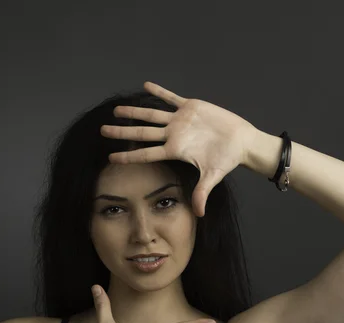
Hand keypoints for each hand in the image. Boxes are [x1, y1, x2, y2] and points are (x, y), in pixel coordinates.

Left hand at [100, 81, 259, 216]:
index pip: (146, 153)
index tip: (111, 157)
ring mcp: (180, 121)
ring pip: (152, 115)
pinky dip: (159, 92)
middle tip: (103, 130)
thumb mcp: (212, 177)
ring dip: (134, 111)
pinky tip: (145, 86)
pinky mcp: (191, 107)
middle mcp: (173, 135)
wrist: (241, 141)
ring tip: (117, 109)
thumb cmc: (226, 159)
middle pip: (142, 133)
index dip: (128, 155)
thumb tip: (199, 215)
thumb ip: (202, 193)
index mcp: (175, 150)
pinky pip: (171, 98)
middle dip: (122, 132)